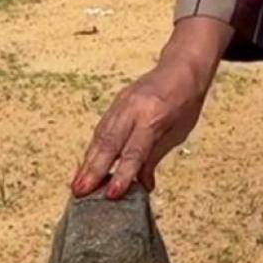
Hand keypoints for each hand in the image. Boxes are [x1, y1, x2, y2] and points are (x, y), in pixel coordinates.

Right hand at [69, 18, 226, 198]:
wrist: (182, 68)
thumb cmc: (185, 102)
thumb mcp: (178, 133)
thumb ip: (155, 158)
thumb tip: (142, 186)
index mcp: (153, 117)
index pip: (134, 151)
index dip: (122, 174)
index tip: (111, 194)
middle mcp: (133, 109)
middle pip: (109, 144)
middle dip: (93, 170)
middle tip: (80, 192)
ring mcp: (121, 104)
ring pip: (100, 136)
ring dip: (88, 162)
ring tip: (78, 185)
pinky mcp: (115, 103)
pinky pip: (101, 128)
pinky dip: (92, 148)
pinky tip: (85, 165)